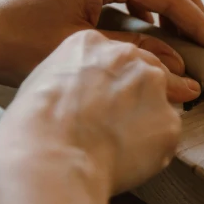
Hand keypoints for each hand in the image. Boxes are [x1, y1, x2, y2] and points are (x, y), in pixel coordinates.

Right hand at [0, 29, 180, 194]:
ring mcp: (153, 87)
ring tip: (113, 148)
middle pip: (144, 75)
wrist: (50, 158)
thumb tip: (86, 93)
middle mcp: (129, 57)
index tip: (102, 104)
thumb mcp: (43, 81)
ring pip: (157, 106)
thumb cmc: (34, 128)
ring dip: (143, 124)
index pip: (115, 58)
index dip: (109, 85)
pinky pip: (165, 137)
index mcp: (92, 43)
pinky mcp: (169, 120)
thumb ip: (75, 76)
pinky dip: (151, 151)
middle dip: (133, 101)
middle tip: (110, 129)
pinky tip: (124, 161)